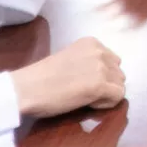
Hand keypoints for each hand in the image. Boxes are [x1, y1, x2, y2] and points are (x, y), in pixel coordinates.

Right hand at [11, 37, 126, 118]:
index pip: (113, 61)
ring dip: (106, 95)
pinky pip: (118, 96)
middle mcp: (100, 51)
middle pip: (119, 73)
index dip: (101, 76)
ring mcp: (101, 67)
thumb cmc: (41, 78)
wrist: (26, 89)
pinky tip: (88, 103)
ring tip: (85, 98)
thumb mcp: (70, 60)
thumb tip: (106, 76)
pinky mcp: (100, 85)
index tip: (83, 82)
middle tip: (84, 93)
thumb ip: (89, 62)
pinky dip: (106, 104)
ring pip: (120, 85)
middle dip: (106, 85)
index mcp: (92, 42)